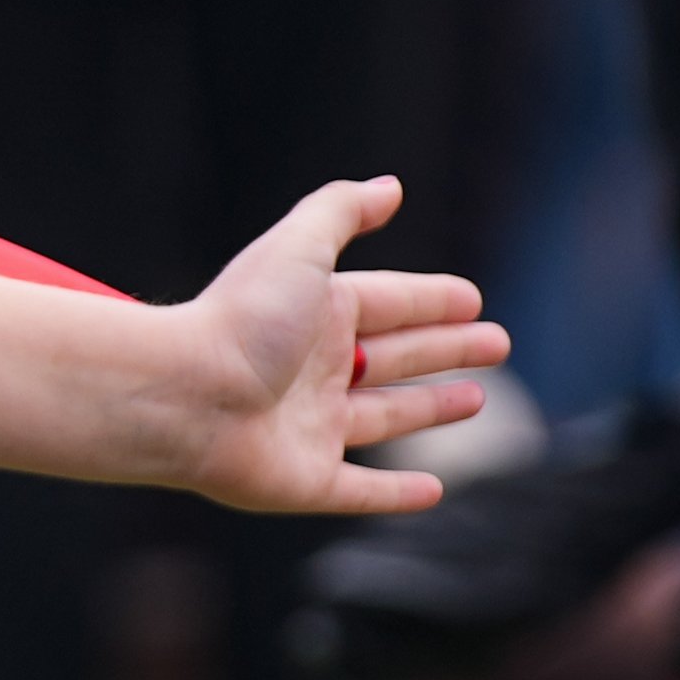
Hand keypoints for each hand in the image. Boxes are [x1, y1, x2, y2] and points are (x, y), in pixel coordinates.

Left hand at [160, 177, 513, 515]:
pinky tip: (433, 492)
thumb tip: (391, 186)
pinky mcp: (306, 480)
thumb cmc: (239, 321)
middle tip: (498, 344)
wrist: (181, 395)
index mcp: (315, 316)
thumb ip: (339, 212)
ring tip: (478, 399)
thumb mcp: (296, 250)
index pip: (388, 303)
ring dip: (430, 409)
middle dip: (445, 349)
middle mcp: (313, 370)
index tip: (474, 298)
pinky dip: (397, 494)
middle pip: (395, 356)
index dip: (431, 300)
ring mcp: (310, 428)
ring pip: (385, 417)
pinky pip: (361, 490)